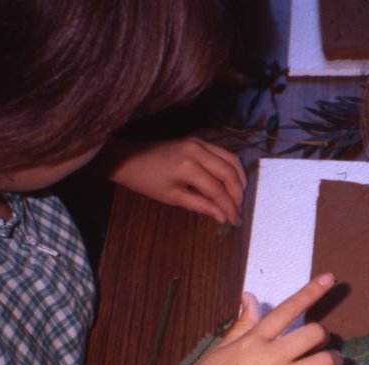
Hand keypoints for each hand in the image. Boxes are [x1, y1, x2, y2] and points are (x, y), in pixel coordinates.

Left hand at [103, 137, 245, 224]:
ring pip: (231, 159)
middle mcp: (197, 151)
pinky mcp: (199, 140)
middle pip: (229, 173)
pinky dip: (232, 168)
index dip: (228, 207)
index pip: (217, 190)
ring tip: (239, 197)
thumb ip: (200, 205)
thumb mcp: (172, 197)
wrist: (129, 158)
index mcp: (188, 167)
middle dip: (237, 194)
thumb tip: (222, 217)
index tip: (234, 220)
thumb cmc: (146, 181)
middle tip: (238, 211)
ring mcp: (199, 142)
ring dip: (239, 179)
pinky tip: (232, 181)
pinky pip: (224, 152)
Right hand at [162, 273, 356, 364]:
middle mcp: (272, 360)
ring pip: (324, 364)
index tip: (330, 278)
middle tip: (321, 343)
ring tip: (332, 364)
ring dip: (334, 361)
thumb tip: (249, 297)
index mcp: (254, 341)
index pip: (288, 310)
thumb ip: (241, 325)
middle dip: (323, 336)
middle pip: (314, 335)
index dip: (311, 292)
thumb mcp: (218, 350)